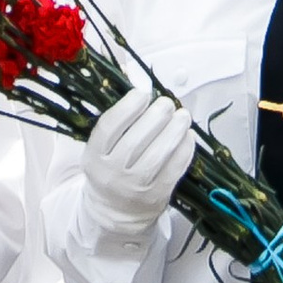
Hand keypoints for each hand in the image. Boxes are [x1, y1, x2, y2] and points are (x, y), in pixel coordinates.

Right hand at [83, 87, 195, 229]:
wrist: (115, 212)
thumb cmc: (110, 169)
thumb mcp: (102, 146)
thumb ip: (117, 115)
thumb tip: (131, 70)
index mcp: (94, 158)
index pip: (109, 128)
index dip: (127, 107)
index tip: (142, 94)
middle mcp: (112, 174)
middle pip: (136, 140)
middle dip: (156, 116)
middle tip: (167, 103)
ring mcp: (135, 187)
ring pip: (158, 154)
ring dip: (175, 130)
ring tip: (183, 115)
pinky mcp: (157, 196)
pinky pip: (174, 169)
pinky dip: (184, 149)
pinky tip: (188, 135)